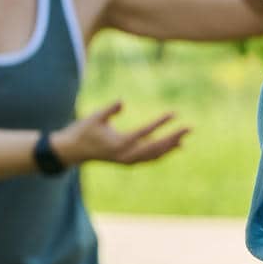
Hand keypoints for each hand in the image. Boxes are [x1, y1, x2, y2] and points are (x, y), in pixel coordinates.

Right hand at [51, 101, 189, 166]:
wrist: (71, 151)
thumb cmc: (82, 131)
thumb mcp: (94, 117)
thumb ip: (109, 110)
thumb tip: (122, 101)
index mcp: (118, 144)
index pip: (145, 133)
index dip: (160, 123)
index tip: (174, 113)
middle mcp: (125, 155)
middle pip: (156, 147)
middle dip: (174, 137)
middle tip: (190, 127)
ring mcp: (127, 160)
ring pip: (155, 155)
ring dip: (171, 146)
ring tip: (185, 137)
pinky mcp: (127, 162)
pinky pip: (150, 158)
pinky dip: (163, 152)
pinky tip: (175, 146)